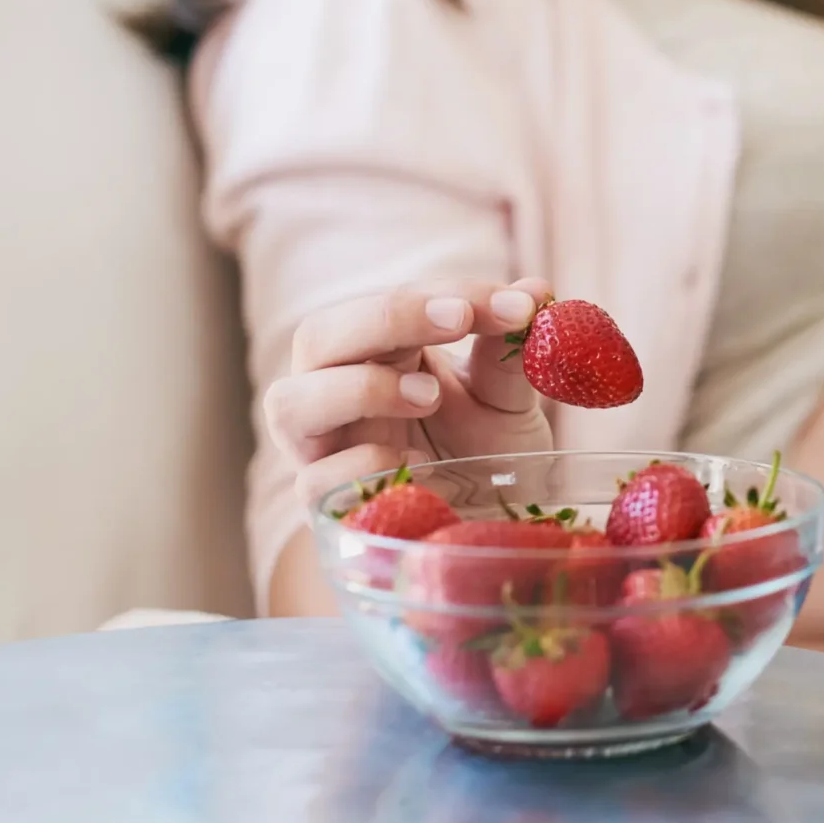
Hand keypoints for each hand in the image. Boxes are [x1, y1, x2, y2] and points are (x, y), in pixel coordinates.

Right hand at [264, 277, 553, 512]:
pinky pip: (314, 481)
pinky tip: (415, 464)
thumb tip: (535, 290)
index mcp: (374, 354)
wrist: (487, 532)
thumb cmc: (485, 453)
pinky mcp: (326, 509)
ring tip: (428, 396)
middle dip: (387, 318)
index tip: (510, 304)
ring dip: (360, 387)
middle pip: (315, 337)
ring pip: (288, 404)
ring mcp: (322, 453)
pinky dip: (361, 465)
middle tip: (459, 321)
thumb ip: (508, 351)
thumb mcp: (503, 399)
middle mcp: (333, 394)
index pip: (385, 303)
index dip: (442, 294)